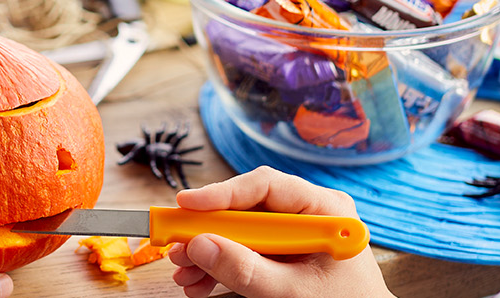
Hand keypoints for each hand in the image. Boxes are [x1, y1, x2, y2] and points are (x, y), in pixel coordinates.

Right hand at [168, 166, 391, 297]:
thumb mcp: (293, 291)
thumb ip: (247, 270)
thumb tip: (200, 245)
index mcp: (324, 209)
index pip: (266, 186)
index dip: (222, 193)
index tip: (187, 204)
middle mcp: (307, 214)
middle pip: (246, 209)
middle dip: (208, 231)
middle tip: (176, 247)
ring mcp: (293, 234)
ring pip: (239, 232)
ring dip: (207, 253)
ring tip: (184, 275)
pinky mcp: (282, 253)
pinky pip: (245, 251)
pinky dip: (220, 267)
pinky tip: (199, 283)